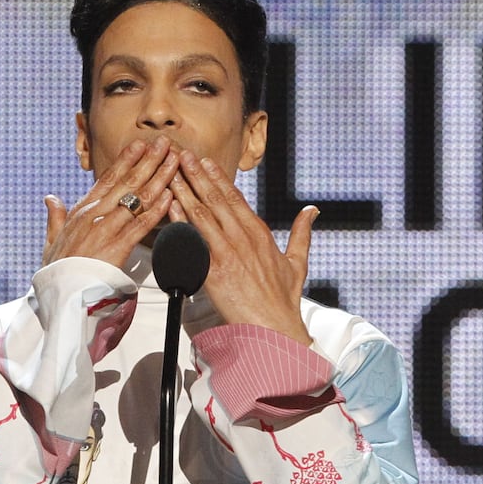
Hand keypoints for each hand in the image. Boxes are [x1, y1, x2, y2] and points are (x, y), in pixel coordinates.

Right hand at [42, 136, 177, 268]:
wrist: (61, 294)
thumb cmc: (59, 269)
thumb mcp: (52, 240)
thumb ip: (55, 217)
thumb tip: (51, 198)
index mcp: (82, 211)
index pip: (107, 179)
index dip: (126, 161)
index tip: (140, 145)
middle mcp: (94, 215)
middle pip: (127, 182)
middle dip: (148, 161)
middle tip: (165, 143)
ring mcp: (106, 229)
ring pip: (137, 199)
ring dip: (159, 178)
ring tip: (175, 161)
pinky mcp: (117, 247)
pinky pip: (141, 225)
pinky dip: (156, 210)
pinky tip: (170, 196)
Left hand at [167, 148, 318, 344]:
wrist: (275, 328)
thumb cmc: (284, 300)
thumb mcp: (298, 262)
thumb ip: (302, 232)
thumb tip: (313, 210)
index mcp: (261, 234)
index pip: (236, 199)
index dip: (218, 178)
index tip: (204, 161)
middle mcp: (245, 239)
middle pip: (217, 200)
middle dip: (197, 175)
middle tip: (180, 154)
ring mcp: (230, 254)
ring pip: (203, 215)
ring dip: (185, 191)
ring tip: (170, 172)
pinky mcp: (215, 271)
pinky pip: (194, 241)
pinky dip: (181, 222)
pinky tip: (170, 207)